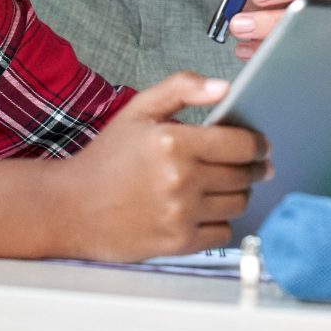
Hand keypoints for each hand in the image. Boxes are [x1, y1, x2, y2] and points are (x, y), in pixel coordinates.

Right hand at [55, 73, 268, 260]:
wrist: (70, 208)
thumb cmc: (106, 158)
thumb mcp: (138, 110)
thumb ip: (181, 88)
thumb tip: (223, 86)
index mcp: (174, 141)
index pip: (241, 143)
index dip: (258, 144)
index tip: (260, 145)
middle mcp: (181, 179)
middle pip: (244, 175)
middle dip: (252, 168)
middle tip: (250, 166)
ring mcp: (180, 214)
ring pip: (238, 204)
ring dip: (237, 194)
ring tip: (225, 187)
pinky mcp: (178, 244)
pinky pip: (223, 234)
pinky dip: (221, 223)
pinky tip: (206, 211)